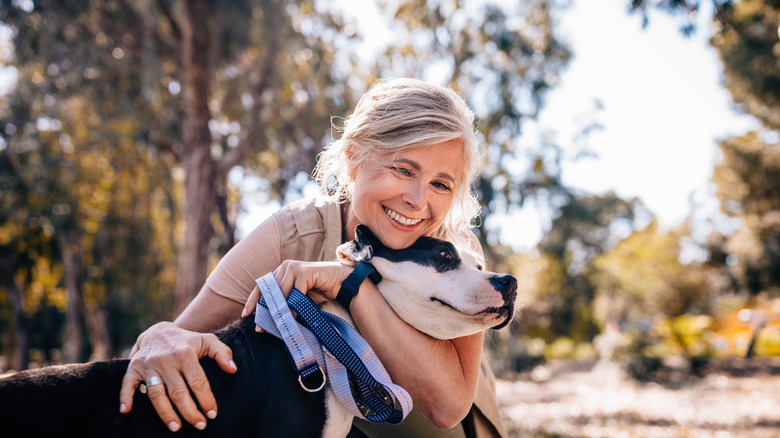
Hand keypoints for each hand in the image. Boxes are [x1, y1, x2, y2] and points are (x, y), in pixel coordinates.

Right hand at [118, 321, 236, 431]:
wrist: (159, 331)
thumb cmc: (187, 341)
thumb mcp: (208, 340)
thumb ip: (223, 353)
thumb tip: (233, 370)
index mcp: (186, 354)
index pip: (198, 381)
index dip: (206, 399)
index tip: (212, 414)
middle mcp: (166, 360)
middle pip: (178, 392)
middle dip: (189, 411)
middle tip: (199, 425)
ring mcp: (148, 365)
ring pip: (156, 394)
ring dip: (165, 413)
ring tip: (176, 427)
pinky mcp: (133, 368)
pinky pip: (127, 384)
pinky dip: (125, 397)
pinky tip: (126, 411)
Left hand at [241, 260, 351, 327]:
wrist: (341, 283)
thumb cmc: (320, 290)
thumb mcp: (298, 298)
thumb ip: (284, 303)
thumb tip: (267, 321)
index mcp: (281, 271)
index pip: (262, 286)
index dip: (253, 300)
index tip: (246, 315)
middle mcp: (285, 266)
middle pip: (269, 290)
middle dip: (264, 310)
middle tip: (260, 327)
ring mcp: (295, 267)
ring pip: (280, 292)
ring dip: (278, 310)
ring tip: (275, 326)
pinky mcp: (305, 272)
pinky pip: (295, 292)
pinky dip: (293, 306)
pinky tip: (292, 317)